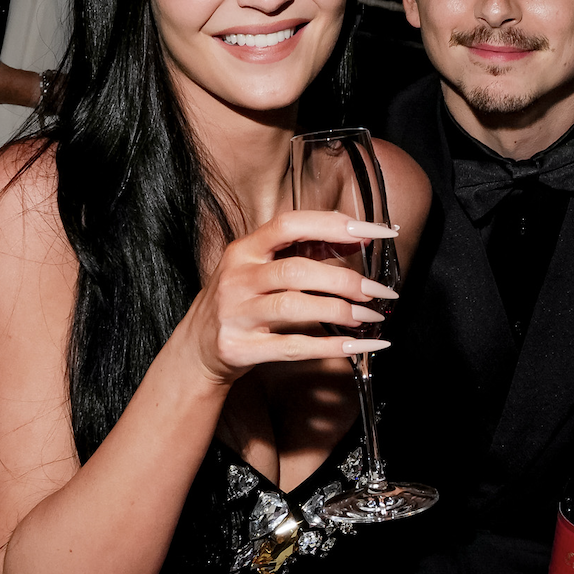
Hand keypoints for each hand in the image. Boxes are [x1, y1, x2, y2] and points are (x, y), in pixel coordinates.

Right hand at [181, 210, 398, 385]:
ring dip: (340, 312)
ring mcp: (236, 314)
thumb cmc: (240, 301)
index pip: (291, 224)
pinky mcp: (241, 348)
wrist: (196, 348)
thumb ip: (301, 250)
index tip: (375, 231)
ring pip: (295, 308)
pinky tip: (358, 345)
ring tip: (369, 316)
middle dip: (345, 280)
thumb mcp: (259, 267)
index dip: (334, 225)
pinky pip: (293, 347)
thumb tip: (354, 236)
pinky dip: (331, 346)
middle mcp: (237, 277)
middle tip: (378, 290)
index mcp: (244, 249)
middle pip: (297, 271)